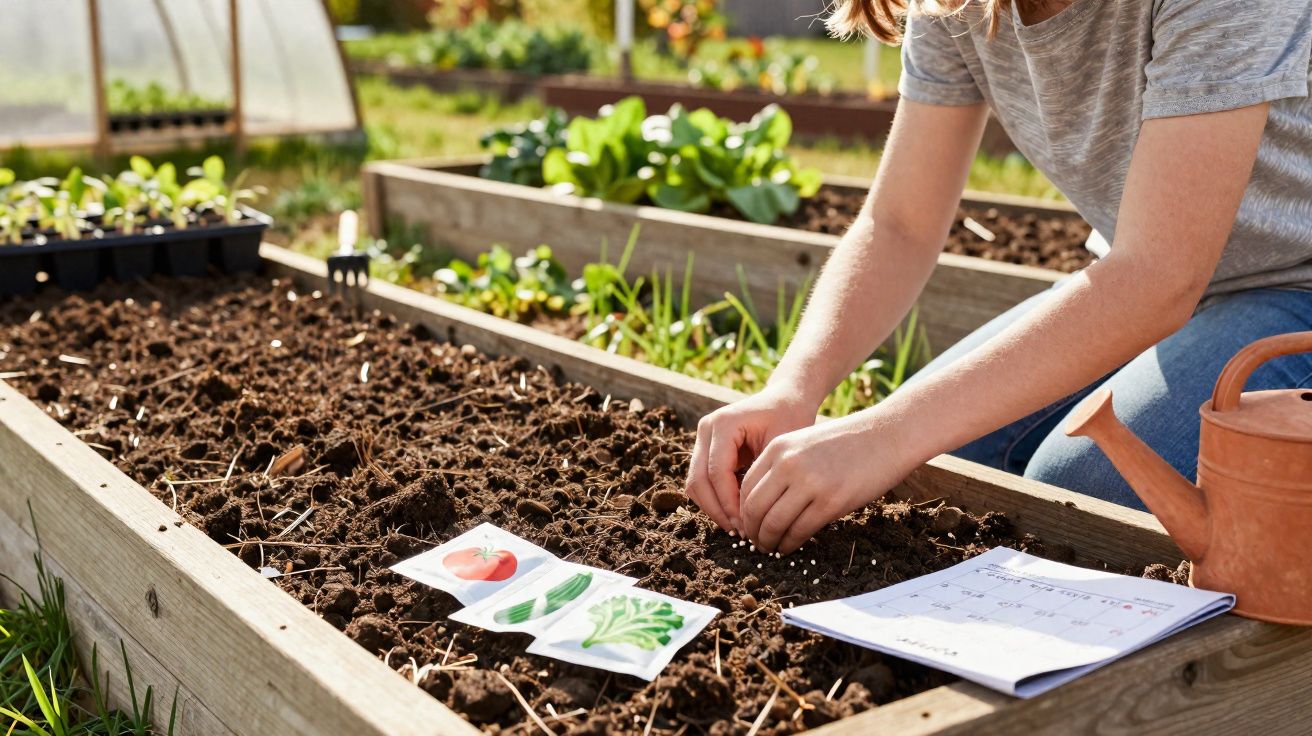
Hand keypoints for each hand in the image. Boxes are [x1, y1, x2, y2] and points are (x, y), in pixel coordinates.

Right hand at [684, 385, 818, 532]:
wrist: (786, 399)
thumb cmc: (790, 419)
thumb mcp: (781, 448)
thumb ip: (761, 478)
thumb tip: (750, 517)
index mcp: (723, 424)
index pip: (717, 473)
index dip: (729, 503)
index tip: (748, 525)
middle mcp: (706, 429)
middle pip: (698, 481)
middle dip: (718, 511)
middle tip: (740, 533)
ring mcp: (702, 438)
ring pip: (695, 484)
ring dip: (714, 508)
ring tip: (739, 527)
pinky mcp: (705, 448)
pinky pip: (702, 481)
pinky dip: (715, 500)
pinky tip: (736, 514)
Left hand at [739, 410, 920, 553]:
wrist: (887, 435)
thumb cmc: (847, 442)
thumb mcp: (805, 443)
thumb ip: (782, 466)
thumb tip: (762, 503)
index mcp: (778, 448)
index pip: (745, 487)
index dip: (743, 511)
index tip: (747, 523)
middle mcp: (788, 464)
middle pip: (754, 508)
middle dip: (751, 531)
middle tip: (755, 542)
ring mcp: (809, 483)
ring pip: (773, 523)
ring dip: (768, 541)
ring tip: (770, 548)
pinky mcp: (830, 502)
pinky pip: (799, 531)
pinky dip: (789, 544)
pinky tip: (789, 547)